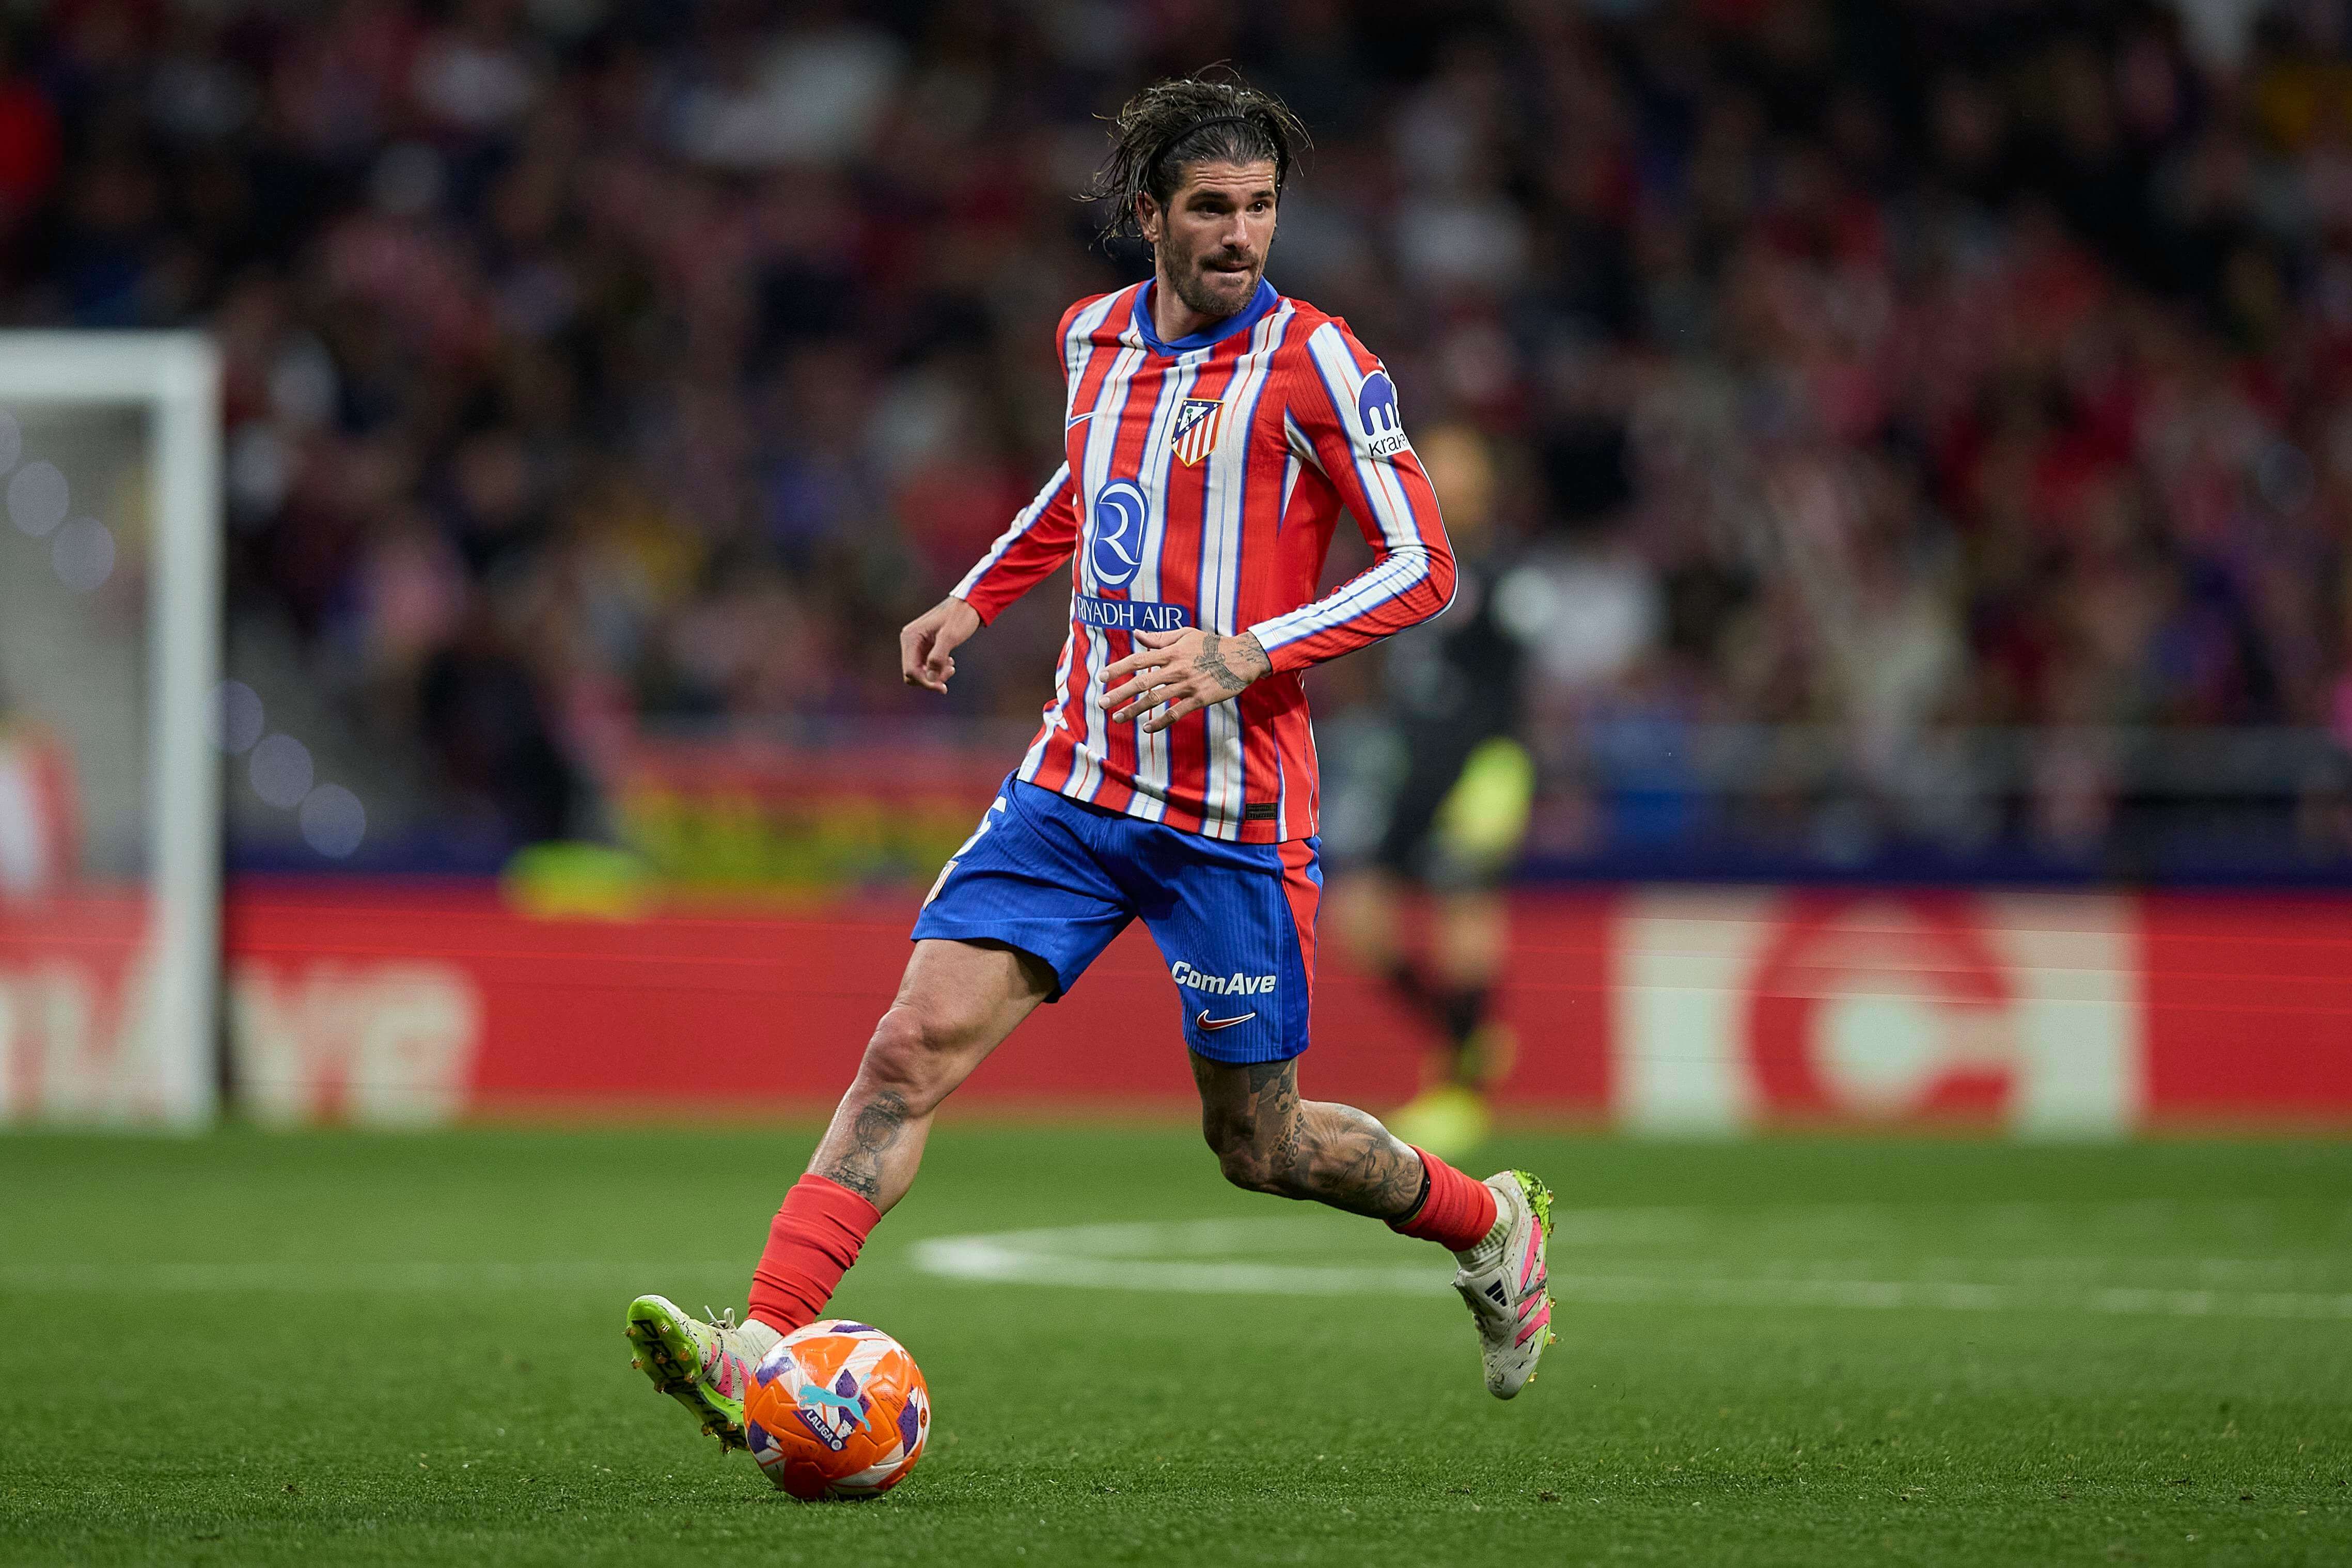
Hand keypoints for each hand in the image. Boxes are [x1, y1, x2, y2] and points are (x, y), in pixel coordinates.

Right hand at [900, 596, 981, 692]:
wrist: (970, 604)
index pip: (910, 670)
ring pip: (920, 671)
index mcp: (911, 637)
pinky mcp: (925, 646)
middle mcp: (910, 640)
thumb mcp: (950, 636)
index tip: (943, 687)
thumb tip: (930, 679)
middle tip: (950, 672)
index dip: (925, 682)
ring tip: (952, 667)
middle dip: (931, 678)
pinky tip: (950, 663)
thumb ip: (938, 658)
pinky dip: (937, 668)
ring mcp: (917, 643)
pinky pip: (926, 665)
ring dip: (935, 674)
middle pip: (912, 673)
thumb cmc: (960, 617)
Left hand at [1103, 626, 1271, 732]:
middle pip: (1142, 682)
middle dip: (1119, 693)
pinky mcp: (1200, 699)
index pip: (1138, 660)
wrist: (1242, 658)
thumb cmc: (1212, 645)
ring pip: (1155, 698)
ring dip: (1134, 709)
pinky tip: (1147, 728)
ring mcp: (1187, 685)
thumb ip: (1160, 637)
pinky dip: (1160, 721)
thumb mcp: (1186, 634)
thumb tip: (1137, 634)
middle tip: (1102, 702)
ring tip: (1118, 717)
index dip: (1118, 668)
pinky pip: (1176, 712)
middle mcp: (1176, 668)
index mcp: (1171, 652)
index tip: (1101, 677)